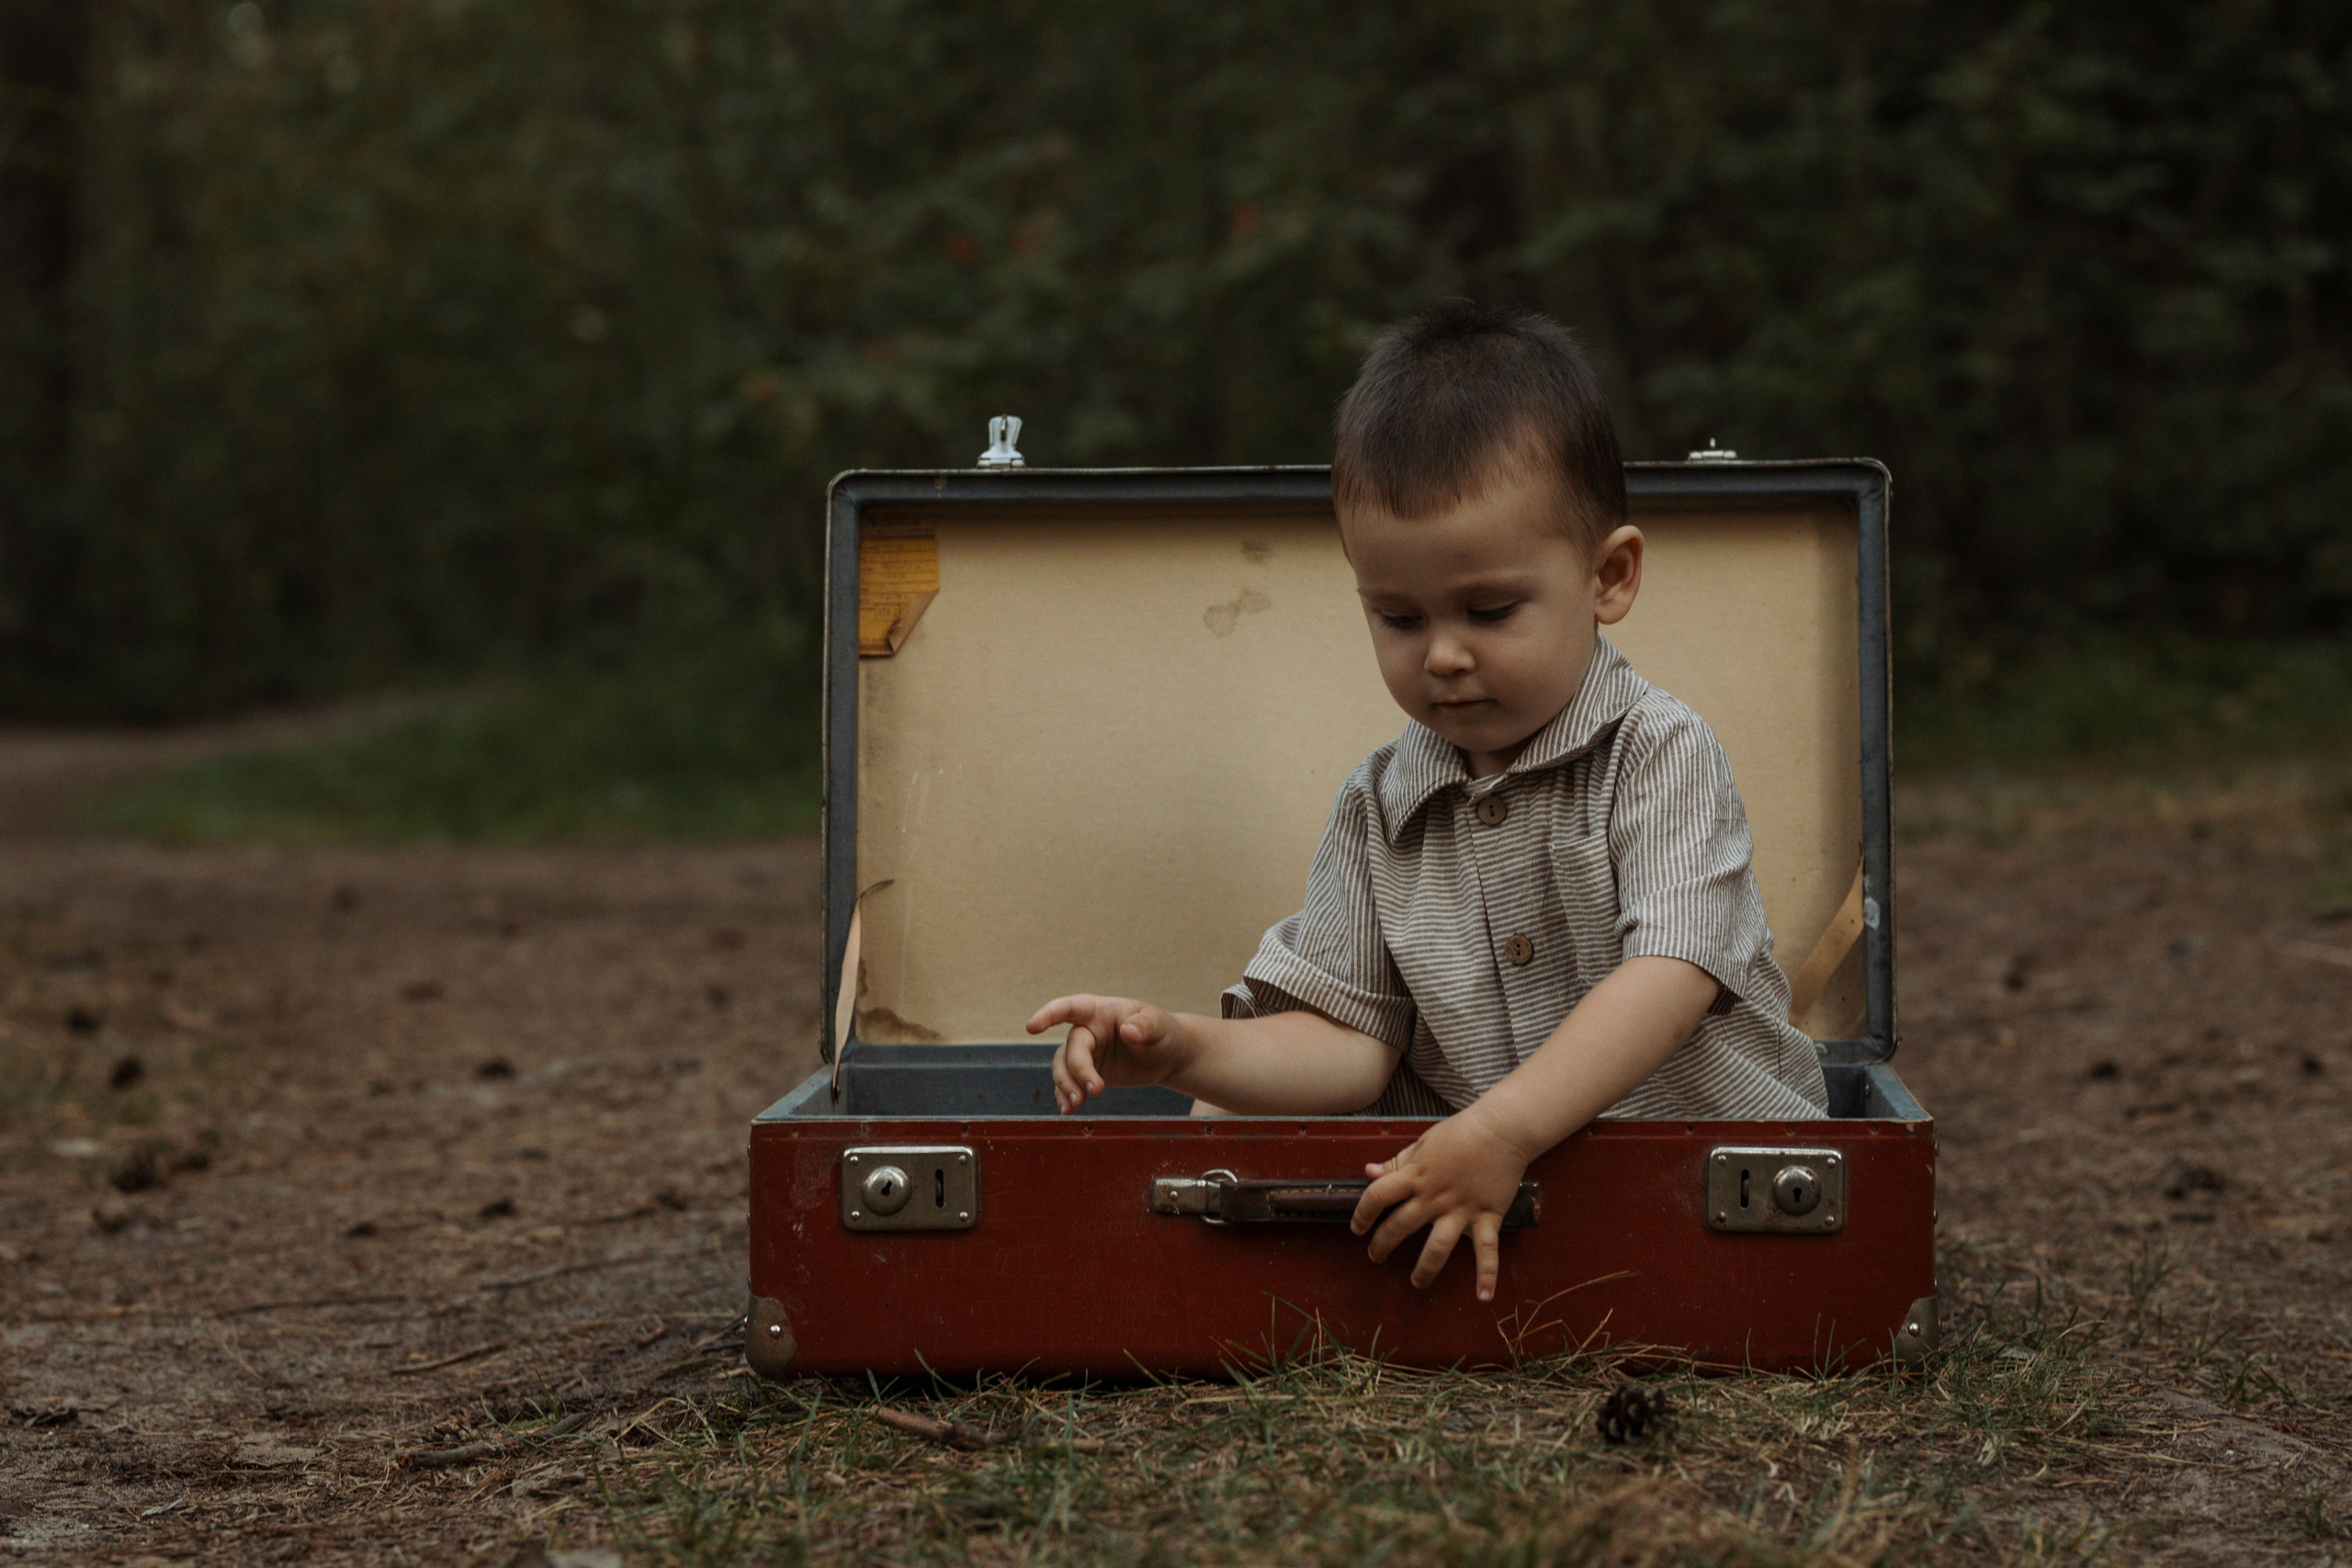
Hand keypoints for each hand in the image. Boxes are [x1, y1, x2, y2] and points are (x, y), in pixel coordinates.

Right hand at [1026, 994, 1193, 1113]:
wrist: (1167, 1056)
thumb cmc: (1163, 1033)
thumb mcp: (1160, 1026)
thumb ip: (1146, 1026)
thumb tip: (1128, 1031)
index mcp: (1101, 1011)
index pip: (1070, 1008)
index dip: (1049, 1015)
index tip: (1031, 1027)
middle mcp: (1088, 1030)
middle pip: (1071, 1048)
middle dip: (1078, 1071)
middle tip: (1095, 1091)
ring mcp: (1086, 1052)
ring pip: (1062, 1067)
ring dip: (1066, 1086)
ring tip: (1077, 1106)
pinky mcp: (1087, 1073)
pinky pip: (1067, 1083)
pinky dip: (1064, 1096)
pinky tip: (1068, 1110)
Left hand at [1351, 1103, 1532, 1300]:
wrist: (1501, 1129)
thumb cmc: (1460, 1132)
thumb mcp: (1423, 1142)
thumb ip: (1397, 1162)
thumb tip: (1368, 1172)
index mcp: (1416, 1175)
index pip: (1378, 1196)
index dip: (1362, 1213)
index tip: (1356, 1228)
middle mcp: (1435, 1196)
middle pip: (1400, 1225)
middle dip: (1383, 1244)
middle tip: (1375, 1256)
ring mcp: (1461, 1209)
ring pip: (1437, 1246)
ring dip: (1425, 1269)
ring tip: (1416, 1282)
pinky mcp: (1487, 1216)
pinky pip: (1486, 1249)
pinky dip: (1487, 1274)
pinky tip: (1483, 1297)